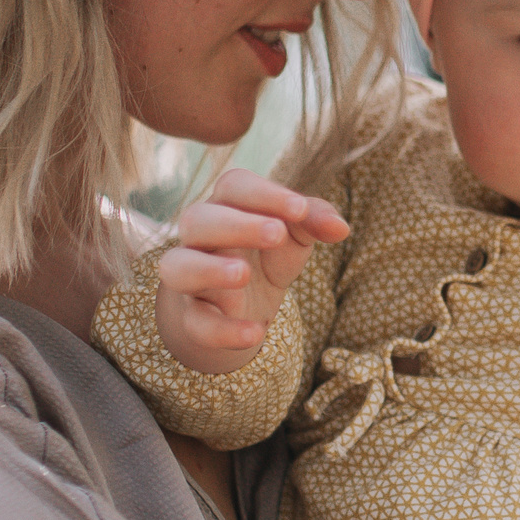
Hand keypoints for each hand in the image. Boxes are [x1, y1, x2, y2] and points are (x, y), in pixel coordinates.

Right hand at [156, 168, 348, 375]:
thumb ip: (315, 220)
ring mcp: (191, 278)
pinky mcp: (194, 317)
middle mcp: (200, 237)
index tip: (299, 208)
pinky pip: (197, 322)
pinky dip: (223, 330)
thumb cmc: (267, 254)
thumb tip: (341, 228)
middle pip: (197, 220)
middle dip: (237, 225)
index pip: (233, 186)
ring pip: (177, 267)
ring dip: (208, 269)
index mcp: (227, 206)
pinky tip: (256, 333)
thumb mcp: (295, 234)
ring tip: (243, 274)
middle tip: (277, 234)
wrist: (240, 306)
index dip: (264, 193)